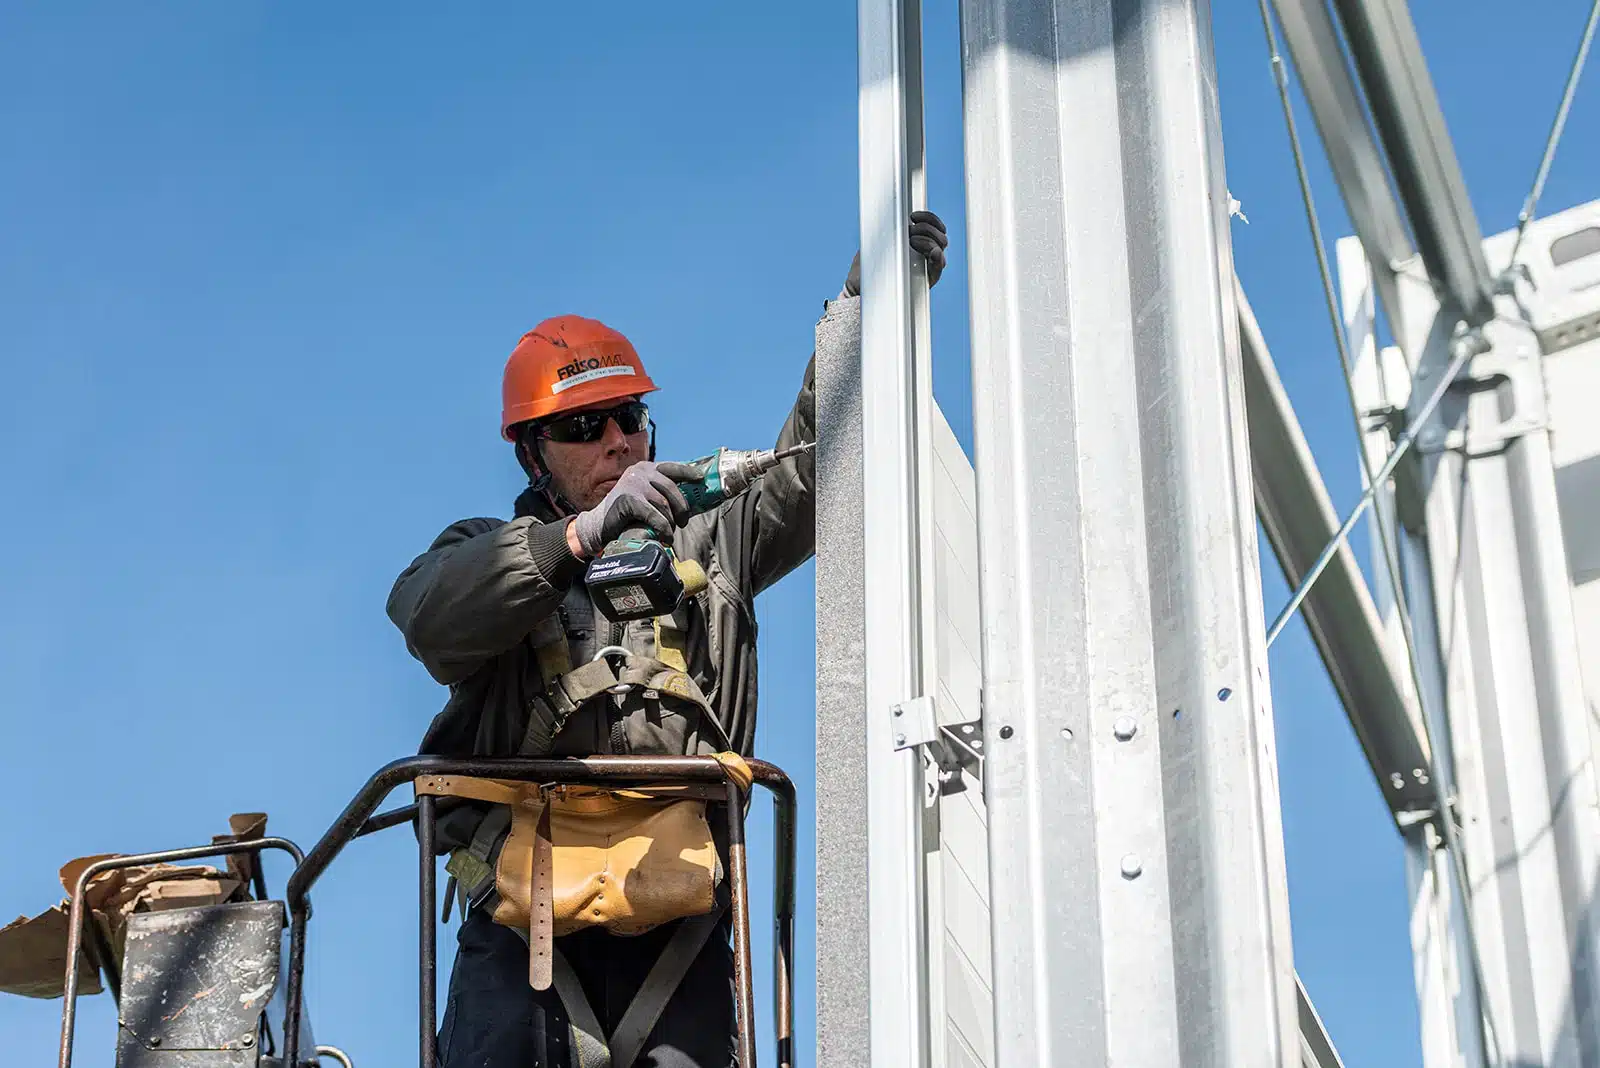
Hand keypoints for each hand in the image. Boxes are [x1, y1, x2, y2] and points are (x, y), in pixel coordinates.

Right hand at [570, 461, 698, 557]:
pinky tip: (665, 537)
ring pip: (664, 504)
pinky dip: (663, 528)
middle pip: (672, 488)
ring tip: (670, 532)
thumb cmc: (627, 514)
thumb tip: (690, 500)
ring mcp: (633, 484)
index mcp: (645, 468)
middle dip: (682, 508)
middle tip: (683, 522)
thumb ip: (661, 493)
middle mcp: (639, 472)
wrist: (599, 525)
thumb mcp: (644, 496)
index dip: (688, 473)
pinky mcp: (628, 500)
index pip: (672, 467)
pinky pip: (655, 515)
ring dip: (671, 521)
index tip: (701, 479)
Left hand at [843, 210, 949, 295]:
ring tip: (911, 241)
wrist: (859, 287)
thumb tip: (898, 216)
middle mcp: (924, 254)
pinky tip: (933, 253)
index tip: (913, 216)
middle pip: (940, 237)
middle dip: (927, 228)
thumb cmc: (866, 265)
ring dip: (929, 240)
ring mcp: (925, 267)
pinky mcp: (925, 281)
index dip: (928, 218)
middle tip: (910, 231)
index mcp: (915, 242)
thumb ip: (889, 229)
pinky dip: (939, 259)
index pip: (933, 226)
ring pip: (940, 249)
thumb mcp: (876, 242)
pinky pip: (938, 269)